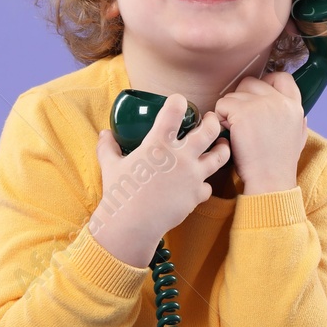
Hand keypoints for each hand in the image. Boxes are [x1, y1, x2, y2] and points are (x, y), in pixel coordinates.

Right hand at [89, 93, 230, 264]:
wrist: (132, 225)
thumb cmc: (119, 193)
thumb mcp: (110, 166)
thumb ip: (108, 147)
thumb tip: (105, 134)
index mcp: (158, 144)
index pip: (174, 111)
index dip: (178, 102)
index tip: (179, 102)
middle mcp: (180, 156)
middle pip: (209, 130)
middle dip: (213, 122)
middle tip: (210, 120)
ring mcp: (192, 176)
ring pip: (220, 156)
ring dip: (222, 148)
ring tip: (221, 145)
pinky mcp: (197, 194)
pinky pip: (208, 185)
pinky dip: (204, 183)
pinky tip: (199, 183)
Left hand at [213, 71, 306, 194]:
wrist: (270, 181)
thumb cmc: (279, 164)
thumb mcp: (298, 137)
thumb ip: (296, 119)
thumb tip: (295, 111)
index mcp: (295, 106)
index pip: (282, 77)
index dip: (266, 83)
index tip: (257, 98)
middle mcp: (279, 101)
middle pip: (251, 82)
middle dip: (241, 98)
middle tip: (241, 120)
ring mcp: (261, 104)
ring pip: (233, 95)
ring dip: (229, 111)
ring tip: (237, 132)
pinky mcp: (242, 112)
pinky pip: (221, 105)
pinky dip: (220, 119)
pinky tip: (229, 134)